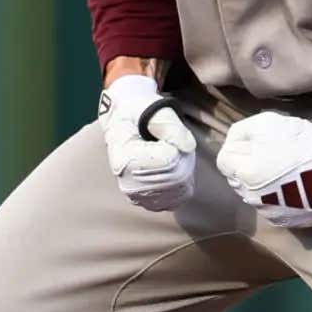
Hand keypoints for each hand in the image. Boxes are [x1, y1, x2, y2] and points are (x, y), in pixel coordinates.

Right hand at [98, 74, 196, 210]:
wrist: (124, 121)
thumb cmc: (137, 113)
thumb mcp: (151, 109)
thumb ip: (170, 124)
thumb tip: (187, 146)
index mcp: (124, 158)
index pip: (168, 161)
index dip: (174, 144)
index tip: (163, 134)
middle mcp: (128, 183)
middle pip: (176, 177)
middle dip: (183, 157)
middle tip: (171, 141)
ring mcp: (137, 196)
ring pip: (180, 189)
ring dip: (184, 169)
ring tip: (170, 153)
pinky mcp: (147, 202)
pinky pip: (177, 200)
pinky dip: (182, 184)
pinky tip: (173, 169)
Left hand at [217, 110, 311, 228]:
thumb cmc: (299, 142)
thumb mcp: (265, 123)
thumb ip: (240, 132)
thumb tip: (232, 141)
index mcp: (244, 175)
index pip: (224, 161)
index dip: (237, 148)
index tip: (254, 143)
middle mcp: (252, 198)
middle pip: (238, 179)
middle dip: (246, 167)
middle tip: (268, 154)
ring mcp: (270, 212)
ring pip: (255, 195)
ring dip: (261, 184)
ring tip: (282, 171)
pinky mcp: (287, 221)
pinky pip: (273, 207)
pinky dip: (278, 198)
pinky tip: (292, 187)